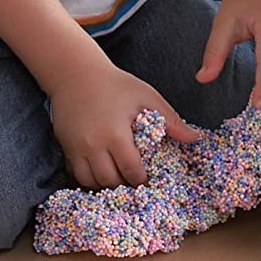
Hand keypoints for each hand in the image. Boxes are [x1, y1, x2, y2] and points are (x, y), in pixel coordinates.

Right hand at [47, 58, 196, 189]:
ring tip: (120, 178)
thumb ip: (170, 120)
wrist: (76, 74)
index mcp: (116, 134)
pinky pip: (76, 174)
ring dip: (107, 185)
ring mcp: (76, 148)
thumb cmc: (116, 85)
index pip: (132, 171)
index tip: (150, 181)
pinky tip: (101, 172)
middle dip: (125, 185)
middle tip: (136, 183)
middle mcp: (93, 145)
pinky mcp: (65, 147)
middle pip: (111, 181)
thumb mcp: (146, 97)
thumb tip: (194, 138)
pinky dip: (89, 179)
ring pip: (91, 181)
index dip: (143, 181)